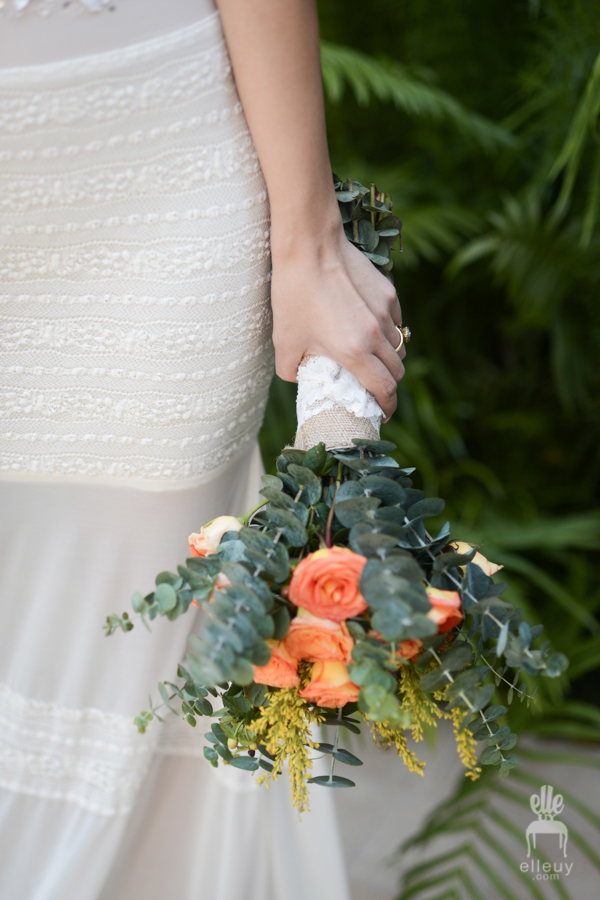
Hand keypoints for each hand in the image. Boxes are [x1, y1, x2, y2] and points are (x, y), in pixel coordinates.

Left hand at [270, 224, 405, 418]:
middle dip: (388, 387)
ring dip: (389, 360)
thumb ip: (292, 369)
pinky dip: (387, 333)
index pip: (384, 389)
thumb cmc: (293, 294)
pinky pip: (396, 322)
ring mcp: (386, 311)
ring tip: (370, 360)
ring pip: (399, 346)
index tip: (381, 414)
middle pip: (397, 371)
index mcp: (354, 351)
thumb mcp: (283, 340)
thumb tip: (300, 378)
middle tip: (373, 391)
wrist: (309, 245)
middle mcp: (376, 334)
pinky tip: (367, 328)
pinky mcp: (388, 292)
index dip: (386, 407)